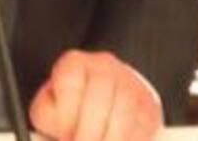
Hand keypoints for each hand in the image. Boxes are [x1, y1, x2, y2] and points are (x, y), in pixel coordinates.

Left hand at [28, 49, 161, 140]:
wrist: (106, 97)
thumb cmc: (72, 107)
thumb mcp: (51, 108)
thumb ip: (48, 119)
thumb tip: (51, 135)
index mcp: (74, 64)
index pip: (70, 82)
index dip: (67, 115)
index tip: (65, 135)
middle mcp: (104, 67)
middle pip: (99, 98)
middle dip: (88, 133)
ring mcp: (130, 83)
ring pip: (123, 113)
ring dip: (110, 139)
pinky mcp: (149, 105)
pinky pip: (142, 127)